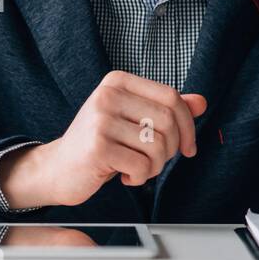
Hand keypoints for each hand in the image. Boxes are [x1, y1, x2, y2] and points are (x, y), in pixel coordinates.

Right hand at [0, 71, 206, 207]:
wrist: (57, 168)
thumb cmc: (98, 143)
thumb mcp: (131, 119)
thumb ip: (165, 109)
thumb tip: (201, 102)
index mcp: (117, 81)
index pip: (171, 97)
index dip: (188, 125)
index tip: (188, 147)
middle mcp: (108, 95)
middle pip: (168, 121)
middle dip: (171, 149)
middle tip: (155, 161)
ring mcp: (101, 120)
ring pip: (158, 146)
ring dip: (154, 166)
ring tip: (137, 168)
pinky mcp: (97, 148)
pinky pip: (142, 166)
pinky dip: (140, 178)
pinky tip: (124, 176)